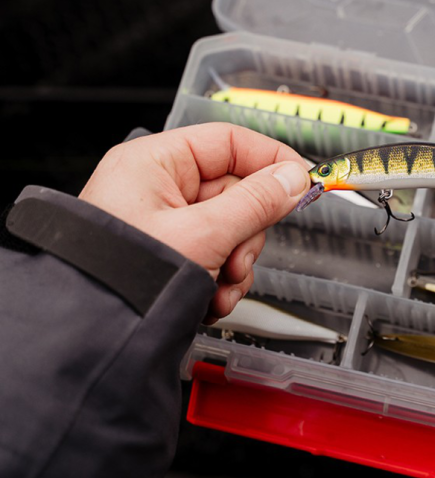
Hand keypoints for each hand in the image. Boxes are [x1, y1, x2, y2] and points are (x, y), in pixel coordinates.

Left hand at [79, 123, 308, 321]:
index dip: (270, 160)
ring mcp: (164, 224)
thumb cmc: (123, 276)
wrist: (90, 335)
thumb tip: (293, 179)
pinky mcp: (169, 255)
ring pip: (231, 228)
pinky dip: (222, 278)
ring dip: (237, 262)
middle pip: (235, 191)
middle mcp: (158, 188)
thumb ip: (256, 203)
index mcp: (155, 163)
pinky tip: (210, 298)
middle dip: (247, 232)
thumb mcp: (204, 234)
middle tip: (242, 255)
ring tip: (221, 283)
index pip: (228, 142)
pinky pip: (215, 254)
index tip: (302, 181)